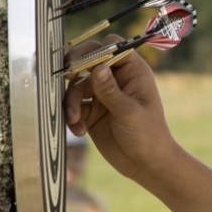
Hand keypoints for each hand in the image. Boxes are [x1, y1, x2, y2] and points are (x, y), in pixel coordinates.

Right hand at [62, 38, 175, 182]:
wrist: (144, 164)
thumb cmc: (147, 135)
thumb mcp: (129, 112)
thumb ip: (111, 91)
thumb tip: (98, 67)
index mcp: (133, 72)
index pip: (112, 47)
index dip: (96, 51)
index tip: (83, 64)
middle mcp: (116, 79)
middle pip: (89, 61)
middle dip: (75, 68)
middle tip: (65, 75)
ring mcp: (102, 95)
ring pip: (77, 85)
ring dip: (71, 101)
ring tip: (74, 120)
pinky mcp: (91, 112)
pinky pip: (74, 106)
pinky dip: (72, 117)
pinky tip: (79, 131)